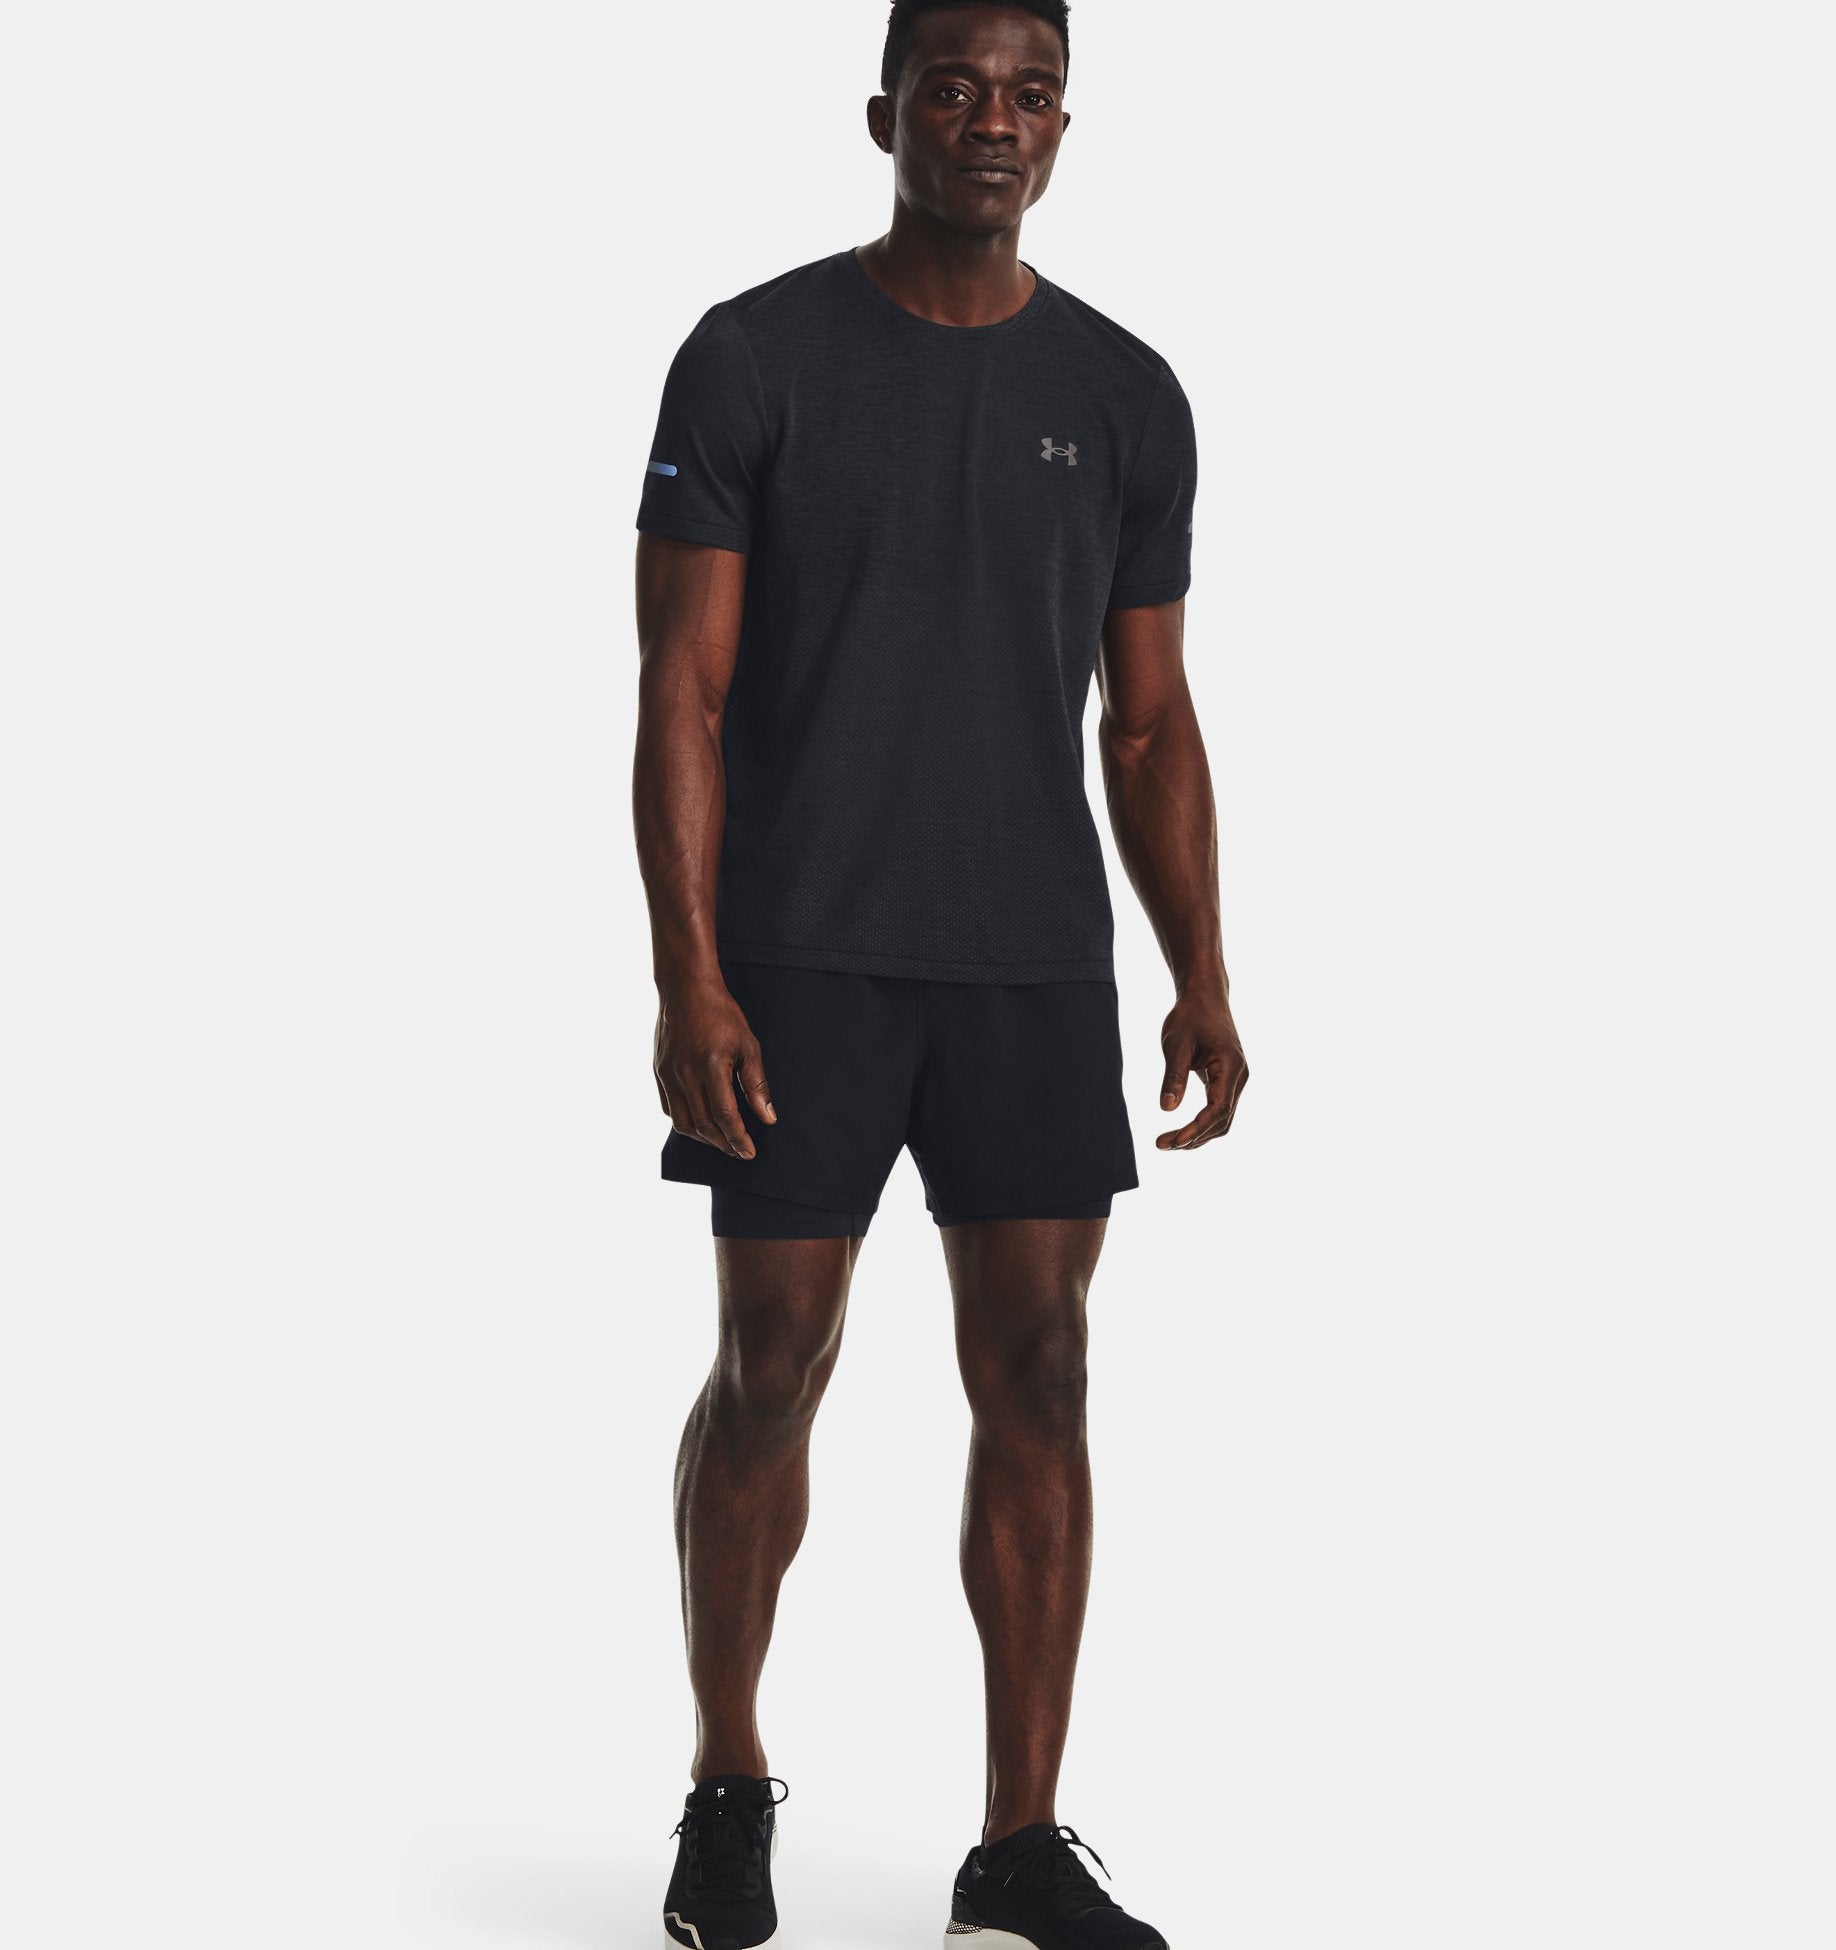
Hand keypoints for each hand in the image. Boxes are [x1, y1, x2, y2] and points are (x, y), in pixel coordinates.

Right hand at [653, 978, 775, 1158]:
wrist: (686, 988)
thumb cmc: (721, 1014)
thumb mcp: (748, 1045)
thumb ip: (756, 1084)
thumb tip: (767, 1118)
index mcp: (711, 1066)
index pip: (725, 1116)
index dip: (738, 1139)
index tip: (750, 1152)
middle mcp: (685, 1074)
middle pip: (704, 1125)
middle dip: (724, 1144)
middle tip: (740, 1151)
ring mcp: (668, 1074)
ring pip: (682, 1122)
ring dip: (703, 1138)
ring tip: (722, 1141)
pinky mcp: (658, 1072)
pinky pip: (669, 1108)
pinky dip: (685, 1122)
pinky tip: (700, 1123)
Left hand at [1155, 990, 1247, 1150]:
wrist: (1204, 997)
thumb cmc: (1189, 1016)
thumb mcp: (1176, 1043)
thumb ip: (1173, 1077)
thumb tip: (1166, 1109)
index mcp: (1230, 1067)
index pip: (1217, 1110)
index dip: (1196, 1130)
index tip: (1172, 1142)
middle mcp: (1239, 1077)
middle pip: (1222, 1121)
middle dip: (1194, 1137)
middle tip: (1160, 1144)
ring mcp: (1236, 1080)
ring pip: (1222, 1119)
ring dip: (1198, 1135)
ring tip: (1168, 1142)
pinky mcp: (1227, 1081)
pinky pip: (1219, 1110)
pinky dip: (1202, 1124)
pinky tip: (1182, 1131)